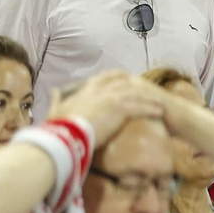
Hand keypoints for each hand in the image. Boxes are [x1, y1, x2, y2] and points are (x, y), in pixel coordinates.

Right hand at [50, 71, 165, 145]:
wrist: (65, 136)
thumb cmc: (58, 128)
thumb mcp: (55, 111)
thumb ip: (56, 100)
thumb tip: (53, 90)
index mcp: (85, 91)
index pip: (102, 79)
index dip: (114, 77)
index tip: (123, 77)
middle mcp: (99, 91)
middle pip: (124, 84)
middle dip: (138, 86)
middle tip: (150, 90)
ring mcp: (110, 98)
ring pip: (136, 95)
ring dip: (149, 99)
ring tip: (160, 104)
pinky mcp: (119, 108)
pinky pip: (140, 107)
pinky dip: (151, 109)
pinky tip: (160, 113)